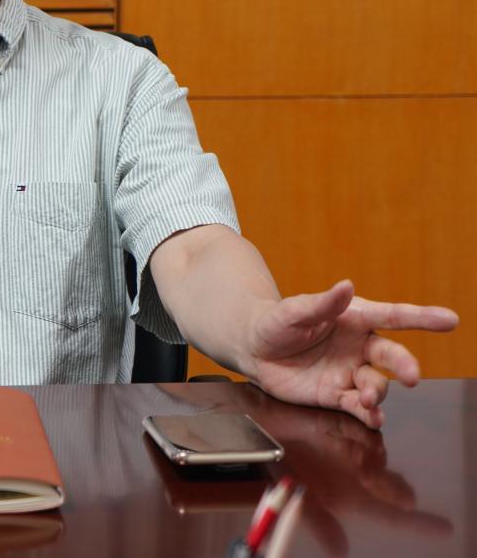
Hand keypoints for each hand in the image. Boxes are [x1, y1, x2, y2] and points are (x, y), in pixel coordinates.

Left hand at [246, 280, 458, 427]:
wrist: (253, 350)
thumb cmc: (276, 322)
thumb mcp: (293, 311)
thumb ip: (320, 303)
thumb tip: (346, 286)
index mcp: (353, 318)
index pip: (393, 316)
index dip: (422, 317)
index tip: (450, 320)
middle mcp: (358, 346)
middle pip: (391, 355)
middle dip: (404, 365)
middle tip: (411, 375)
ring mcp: (349, 372)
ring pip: (377, 385)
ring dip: (378, 393)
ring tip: (368, 399)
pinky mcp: (337, 395)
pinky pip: (359, 406)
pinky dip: (368, 413)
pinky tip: (372, 417)